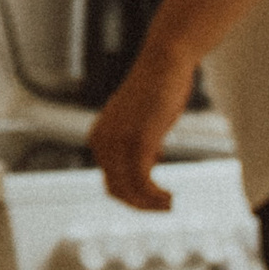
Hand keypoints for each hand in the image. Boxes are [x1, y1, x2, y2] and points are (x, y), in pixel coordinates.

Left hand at [86, 42, 198, 208]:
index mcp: (98, 138)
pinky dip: (156, 195)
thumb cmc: (157, 88)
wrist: (165, 62)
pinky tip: (170, 196)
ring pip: (129, 190)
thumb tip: (152, 161)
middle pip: (116, 190)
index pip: (110, 181)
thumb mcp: (141, 120)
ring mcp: (118, 142)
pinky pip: (143, 181)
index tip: (155, 197)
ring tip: (170, 205)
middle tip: (165, 207)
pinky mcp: (138, 141)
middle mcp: (102, 142)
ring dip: (151, 204)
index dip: (133, 195)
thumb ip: (138, 141)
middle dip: (141, 205)